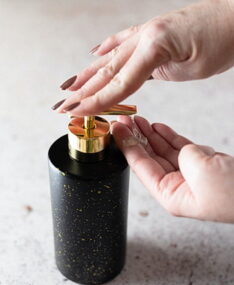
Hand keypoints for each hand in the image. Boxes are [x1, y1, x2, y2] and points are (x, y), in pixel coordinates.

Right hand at [53, 0, 233, 115]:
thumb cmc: (221, 39)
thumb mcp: (191, 64)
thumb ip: (157, 71)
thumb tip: (129, 83)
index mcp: (152, 45)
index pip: (117, 81)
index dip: (94, 99)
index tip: (75, 112)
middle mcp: (143, 38)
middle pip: (106, 71)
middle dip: (82, 92)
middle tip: (62, 105)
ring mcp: (145, 35)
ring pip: (110, 59)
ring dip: (87, 74)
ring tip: (69, 86)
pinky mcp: (151, 36)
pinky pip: (123, 42)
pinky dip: (107, 49)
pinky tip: (95, 52)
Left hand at [112, 115, 233, 222]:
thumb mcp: (203, 172)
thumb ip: (185, 156)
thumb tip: (183, 148)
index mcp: (170, 194)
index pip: (140, 166)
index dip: (127, 145)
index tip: (116, 129)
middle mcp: (176, 186)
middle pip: (148, 158)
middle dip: (135, 138)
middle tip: (122, 121)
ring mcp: (189, 175)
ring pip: (162, 151)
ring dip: (149, 135)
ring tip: (136, 120)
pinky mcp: (201, 165)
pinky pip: (179, 148)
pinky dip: (168, 136)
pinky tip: (156, 127)